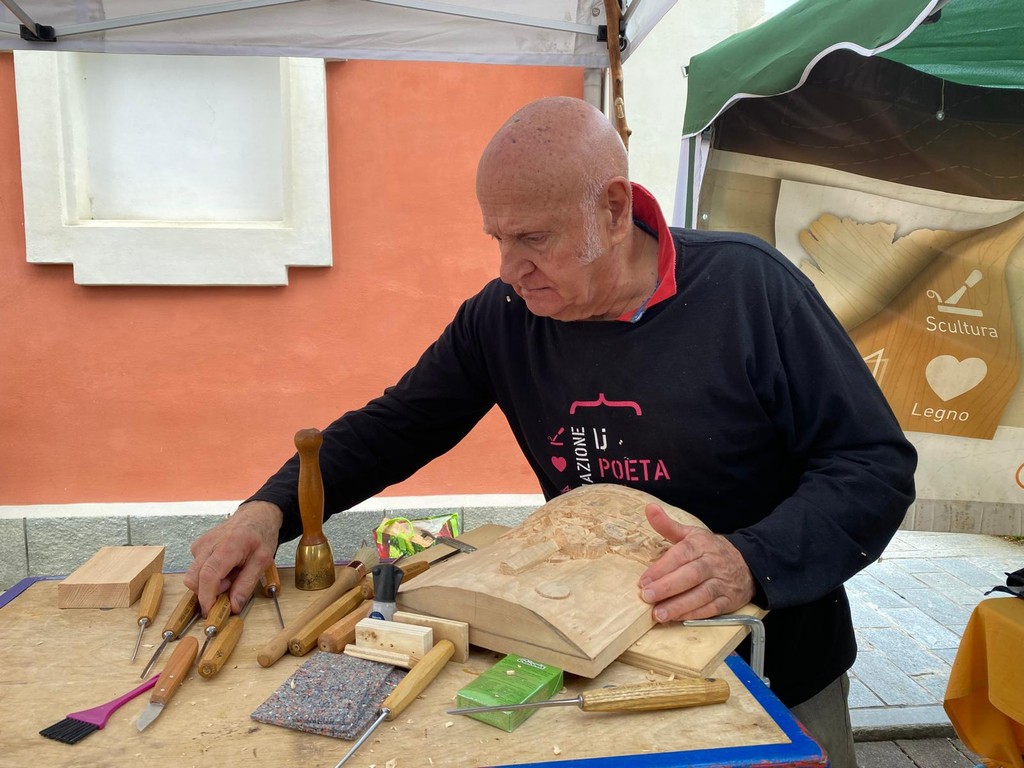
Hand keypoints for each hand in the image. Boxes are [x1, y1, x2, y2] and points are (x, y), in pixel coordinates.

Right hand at [183, 501, 282, 615]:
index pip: (208, 576)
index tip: (211, 611)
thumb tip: (233, 606)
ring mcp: (200, 544)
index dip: (206, 597)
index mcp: (228, 546)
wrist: (256, 515)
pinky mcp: (197, 546)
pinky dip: (208, 574)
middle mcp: (208, 544)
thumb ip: (246, 585)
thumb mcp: (262, 562)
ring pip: (193, 575)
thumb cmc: (261, 535)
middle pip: (194, 579)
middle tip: (231, 584)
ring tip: (230, 573)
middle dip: (209, 591)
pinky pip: (196, 569)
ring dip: (209, 582)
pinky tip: (224, 566)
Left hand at [638, 503, 755, 622]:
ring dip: (679, 605)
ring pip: (701, 594)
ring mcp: (722, 583)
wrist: (746, 564)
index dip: (662, 568)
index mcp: (701, 545)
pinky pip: (712, 609)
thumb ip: (668, 525)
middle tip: (647, 596)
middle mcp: (712, 563)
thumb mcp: (691, 534)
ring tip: (658, 614)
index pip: (681, 554)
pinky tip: (677, 618)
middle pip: (691, 575)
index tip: (643, 580)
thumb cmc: (709, 550)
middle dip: (668, 587)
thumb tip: (649, 508)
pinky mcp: (728, 600)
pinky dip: (695, 614)